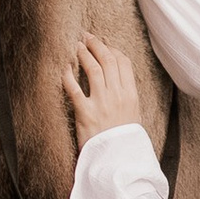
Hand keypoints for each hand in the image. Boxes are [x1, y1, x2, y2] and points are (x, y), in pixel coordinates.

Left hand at [62, 32, 145, 154]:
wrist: (118, 161)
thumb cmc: (124, 141)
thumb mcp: (134, 116)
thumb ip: (127, 98)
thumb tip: (119, 83)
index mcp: (131, 95)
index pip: (123, 63)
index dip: (113, 50)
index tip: (105, 45)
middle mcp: (117, 95)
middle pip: (108, 61)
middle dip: (97, 45)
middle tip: (88, 36)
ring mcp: (101, 103)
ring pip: (92, 69)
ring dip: (84, 54)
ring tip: (77, 46)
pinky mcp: (85, 113)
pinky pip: (74, 88)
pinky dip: (68, 75)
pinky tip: (65, 68)